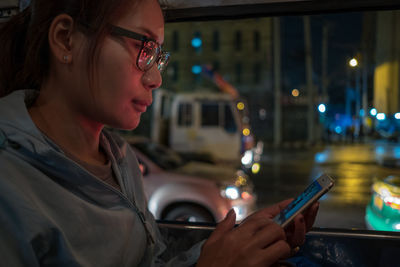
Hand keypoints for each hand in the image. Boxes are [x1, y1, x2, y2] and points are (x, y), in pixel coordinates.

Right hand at [196, 200, 318, 266]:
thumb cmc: (210, 266)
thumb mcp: (211, 243)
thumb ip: (223, 226)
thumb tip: (231, 213)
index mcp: (234, 235)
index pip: (259, 218)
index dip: (272, 215)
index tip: (281, 213)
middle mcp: (245, 242)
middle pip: (273, 227)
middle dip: (279, 231)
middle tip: (277, 238)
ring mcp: (253, 255)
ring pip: (280, 241)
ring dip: (283, 244)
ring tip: (279, 250)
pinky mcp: (259, 266)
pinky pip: (279, 257)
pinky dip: (282, 258)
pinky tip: (278, 261)